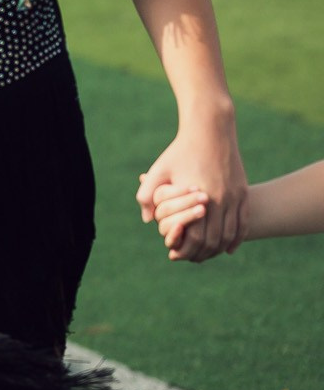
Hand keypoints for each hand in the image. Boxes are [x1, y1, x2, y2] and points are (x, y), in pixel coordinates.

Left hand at [140, 120, 247, 260]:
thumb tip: (146, 220)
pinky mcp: (243, 192)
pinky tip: (228, 248)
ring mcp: (235, 197)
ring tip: (208, 255)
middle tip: (191, 259)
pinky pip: (244, 222)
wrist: (211, 130)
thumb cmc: (180, 151)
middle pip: (215, 240)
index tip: (176, 255)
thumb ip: (148, 194)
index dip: (187, 250)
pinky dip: (237, 238)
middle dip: (203, 253)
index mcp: (199, 198)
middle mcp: (221, 200)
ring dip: (220, 249)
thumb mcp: (159, 170)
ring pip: (231, 234)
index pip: (197, 237)